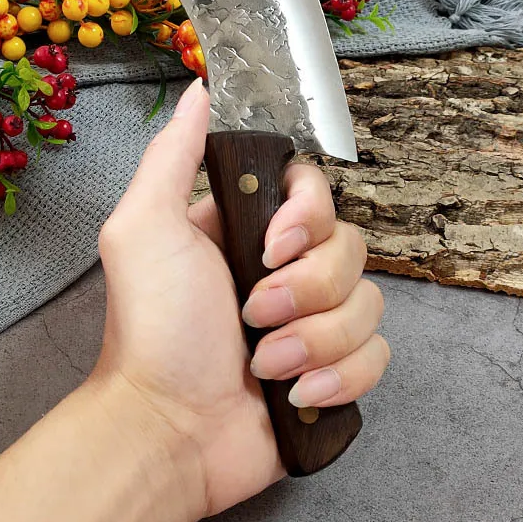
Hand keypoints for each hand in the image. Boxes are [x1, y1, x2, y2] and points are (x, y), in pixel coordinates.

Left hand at [92, 78, 389, 520]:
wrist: (166, 431)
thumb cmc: (152, 330)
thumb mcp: (144, 229)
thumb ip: (173, 156)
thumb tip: (198, 90)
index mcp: (248, 229)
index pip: (316, 192)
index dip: (309, 217)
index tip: (272, 247)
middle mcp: (286, 269)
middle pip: (351, 247)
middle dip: (304, 290)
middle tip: (250, 316)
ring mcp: (312, 322)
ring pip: (367, 304)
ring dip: (314, 340)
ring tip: (262, 363)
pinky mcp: (332, 371)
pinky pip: (378, 356)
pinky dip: (338, 377)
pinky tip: (294, 392)